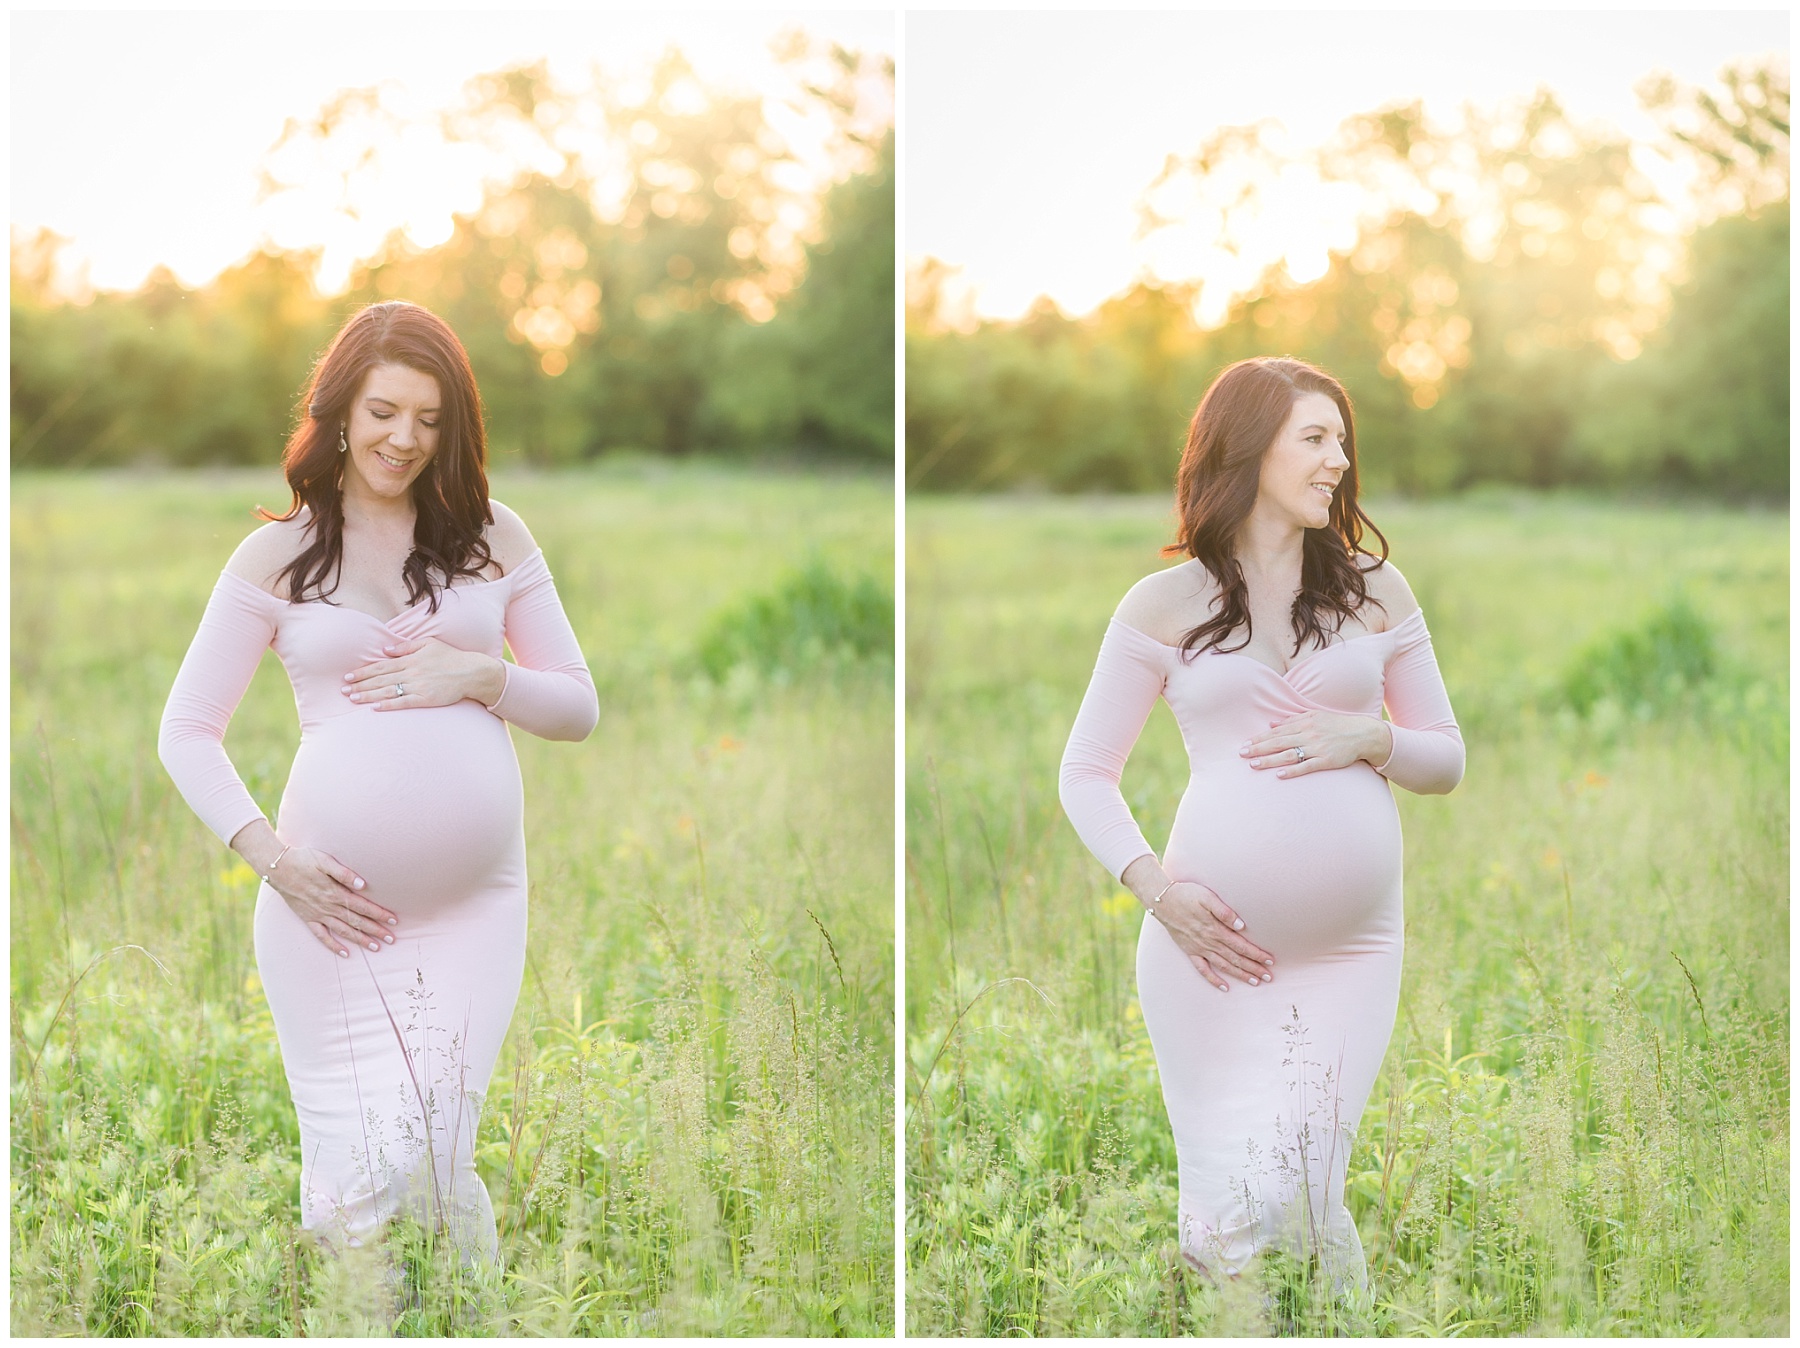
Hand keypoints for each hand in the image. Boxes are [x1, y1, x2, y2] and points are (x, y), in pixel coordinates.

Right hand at [266, 847, 399, 957]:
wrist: (277, 868)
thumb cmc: (303, 860)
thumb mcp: (324, 860)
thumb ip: (344, 873)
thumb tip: (363, 885)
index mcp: (335, 893)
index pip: (362, 906)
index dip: (379, 914)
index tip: (394, 920)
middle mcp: (328, 907)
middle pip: (356, 922)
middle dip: (376, 930)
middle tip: (392, 939)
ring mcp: (318, 915)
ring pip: (343, 931)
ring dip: (360, 940)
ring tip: (376, 948)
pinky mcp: (308, 919)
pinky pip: (322, 936)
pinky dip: (333, 946)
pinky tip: (345, 953)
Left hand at [341, 637, 502, 710]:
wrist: (472, 673)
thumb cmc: (451, 657)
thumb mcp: (429, 644)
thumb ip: (406, 647)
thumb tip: (386, 650)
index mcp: (410, 659)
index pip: (381, 666)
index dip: (363, 672)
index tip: (348, 676)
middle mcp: (412, 672)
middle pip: (380, 680)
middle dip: (360, 685)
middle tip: (343, 691)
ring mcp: (418, 686)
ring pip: (388, 691)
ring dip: (369, 695)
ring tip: (353, 699)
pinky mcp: (426, 699)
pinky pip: (404, 702)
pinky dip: (388, 705)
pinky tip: (375, 707)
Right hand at [1154, 880, 1276, 992]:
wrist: (1162, 901)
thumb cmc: (1186, 895)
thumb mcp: (1206, 897)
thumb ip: (1224, 911)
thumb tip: (1241, 925)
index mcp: (1215, 929)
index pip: (1241, 945)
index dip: (1256, 954)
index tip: (1270, 961)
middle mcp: (1208, 942)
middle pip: (1235, 958)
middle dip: (1254, 968)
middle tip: (1269, 977)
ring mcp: (1199, 949)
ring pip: (1224, 966)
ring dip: (1240, 974)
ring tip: (1255, 982)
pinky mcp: (1190, 951)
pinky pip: (1203, 970)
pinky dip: (1214, 980)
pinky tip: (1224, 987)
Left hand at [1241, 710, 1390, 777]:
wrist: (1363, 734)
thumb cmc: (1337, 724)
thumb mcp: (1314, 716)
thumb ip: (1292, 720)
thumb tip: (1271, 723)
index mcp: (1304, 723)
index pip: (1277, 732)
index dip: (1260, 738)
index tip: (1245, 744)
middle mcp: (1308, 734)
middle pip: (1278, 742)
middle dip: (1259, 748)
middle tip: (1242, 754)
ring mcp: (1318, 748)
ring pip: (1289, 754)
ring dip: (1270, 760)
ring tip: (1253, 764)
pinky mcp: (1327, 760)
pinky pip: (1307, 766)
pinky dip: (1293, 771)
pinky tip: (1280, 775)